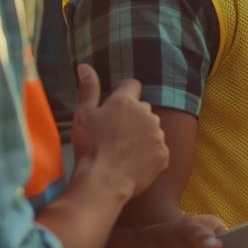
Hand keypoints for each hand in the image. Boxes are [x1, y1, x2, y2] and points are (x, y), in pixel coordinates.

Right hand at [71, 64, 167, 195]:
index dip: (123, 94)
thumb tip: (85, 66)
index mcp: (127, 102)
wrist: (104, 181)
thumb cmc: (90, 146)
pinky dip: (148, 154)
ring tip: (122, 151)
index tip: (114, 107)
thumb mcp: (83, 115)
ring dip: (141, 135)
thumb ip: (87, 89)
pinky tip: (132, 163)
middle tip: (114, 134)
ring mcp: (158, 134)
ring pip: (151, 129)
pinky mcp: (164, 154)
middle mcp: (147, 114)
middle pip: (142, 109)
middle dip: (132, 117)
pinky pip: (157, 149)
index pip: (132, 85)